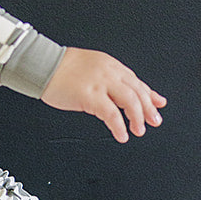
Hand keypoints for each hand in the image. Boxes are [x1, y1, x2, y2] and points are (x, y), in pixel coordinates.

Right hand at [40, 47, 165, 143]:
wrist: (43, 65)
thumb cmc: (62, 68)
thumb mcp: (93, 68)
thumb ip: (111, 79)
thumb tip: (125, 91)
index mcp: (111, 65)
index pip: (136, 81)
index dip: (149, 96)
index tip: (157, 106)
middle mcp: (109, 72)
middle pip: (137, 92)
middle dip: (148, 109)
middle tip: (153, 122)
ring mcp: (100, 83)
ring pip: (130, 101)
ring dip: (137, 118)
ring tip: (138, 130)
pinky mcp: (90, 96)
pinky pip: (111, 114)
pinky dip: (119, 126)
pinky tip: (121, 134)